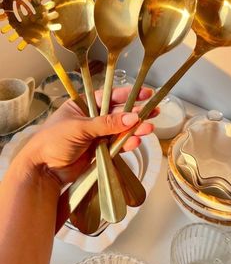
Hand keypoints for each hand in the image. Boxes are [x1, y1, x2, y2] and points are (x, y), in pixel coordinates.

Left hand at [19, 86, 157, 184]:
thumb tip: (131, 118)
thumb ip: (106, 123)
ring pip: (120, 130)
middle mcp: (92, 118)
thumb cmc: (53, 140)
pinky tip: (135, 141)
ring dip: (134, 129)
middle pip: (118, 113)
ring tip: (149, 128)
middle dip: (136, 113)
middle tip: (154, 111)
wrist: (43, 169)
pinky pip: (116, 145)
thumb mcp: (80, 127)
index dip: (128, 95)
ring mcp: (96, 135)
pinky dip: (126, 144)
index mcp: (84, 105)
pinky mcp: (99, 151)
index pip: (109, 96)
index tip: (145, 94)